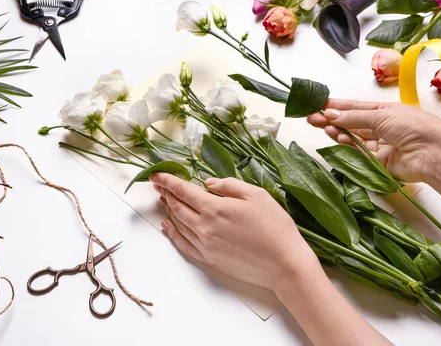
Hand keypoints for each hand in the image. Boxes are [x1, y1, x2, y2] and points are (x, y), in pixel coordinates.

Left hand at [150, 174, 317, 292]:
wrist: (284, 265)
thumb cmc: (275, 227)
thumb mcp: (257, 195)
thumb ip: (230, 186)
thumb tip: (208, 183)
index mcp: (215, 208)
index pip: (184, 191)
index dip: (168, 182)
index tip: (156, 176)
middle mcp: (204, 227)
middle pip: (178, 207)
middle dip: (166, 194)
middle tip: (159, 186)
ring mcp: (205, 245)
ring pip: (179, 225)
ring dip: (169, 211)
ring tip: (163, 201)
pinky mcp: (209, 259)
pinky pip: (184, 244)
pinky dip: (173, 234)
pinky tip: (169, 227)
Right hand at [307, 99, 440, 182]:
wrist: (434, 154)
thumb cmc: (414, 127)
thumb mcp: (381, 115)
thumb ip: (354, 117)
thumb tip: (330, 114)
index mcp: (384, 111)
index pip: (355, 107)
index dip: (336, 106)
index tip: (317, 104)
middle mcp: (381, 126)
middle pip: (351, 122)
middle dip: (331, 119)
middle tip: (311, 117)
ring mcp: (379, 144)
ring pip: (352, 137)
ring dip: (337, 131)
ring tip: (321, 125)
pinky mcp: (378, 162)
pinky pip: (358, 153)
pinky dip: (347, 145)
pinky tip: (338, 137)